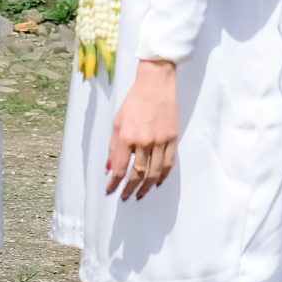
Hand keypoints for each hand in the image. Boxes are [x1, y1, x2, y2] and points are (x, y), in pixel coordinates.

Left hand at [106, 59, 178, 201]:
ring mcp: (160, 141)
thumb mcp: (117, 122)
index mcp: (127, 137)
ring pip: (154, 172)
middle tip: (125, 197)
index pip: (120, 167)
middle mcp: (144, 142)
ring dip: (146, 186)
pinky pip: (168, 163)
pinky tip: (157, 182)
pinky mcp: (172, 138)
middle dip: (130, 188)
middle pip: (137, 174)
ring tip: (140, 194)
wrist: (155, 85)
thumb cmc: (134, 101)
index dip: (114, 183)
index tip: (110, 190)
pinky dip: (163, 175)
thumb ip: (113, 146)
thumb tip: (110, 167)